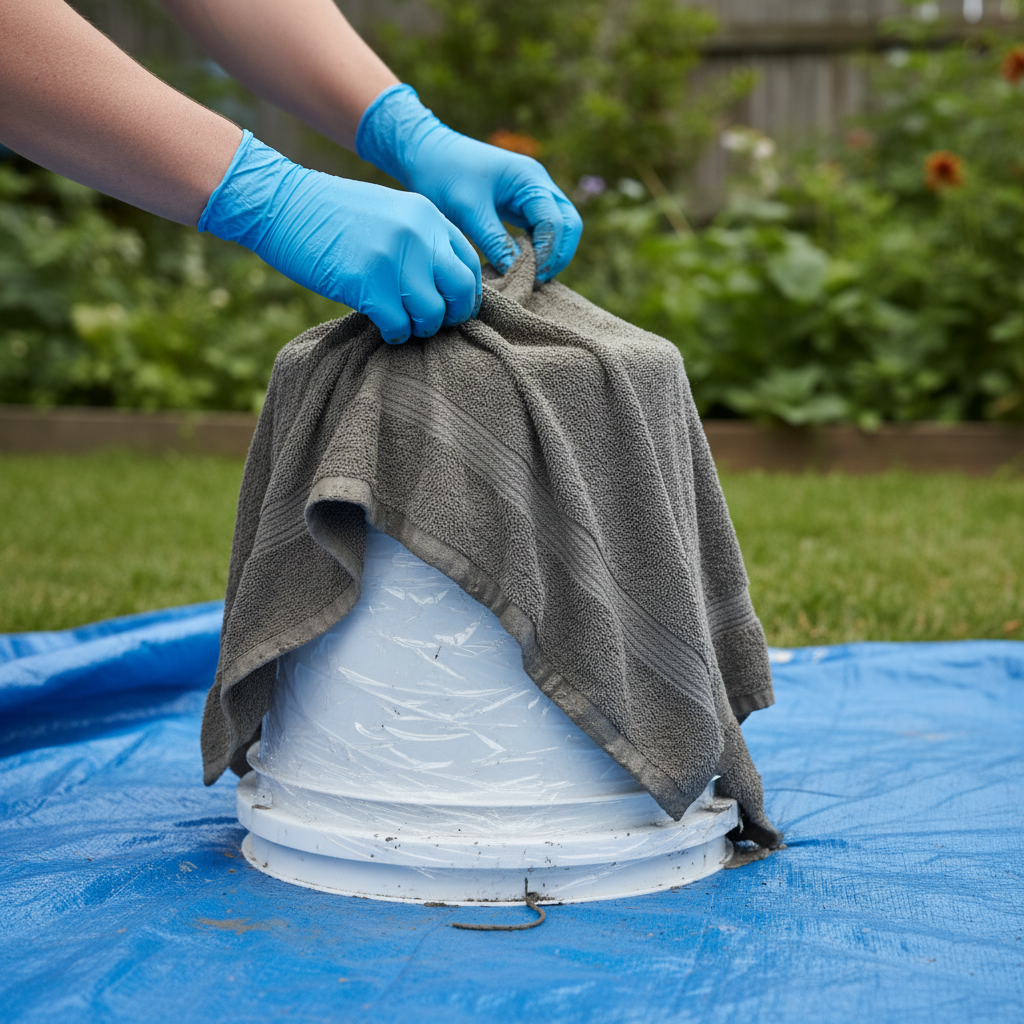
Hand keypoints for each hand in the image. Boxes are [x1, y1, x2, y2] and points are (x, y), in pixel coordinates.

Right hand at [199, 132, 480, 343]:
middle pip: (461, 291)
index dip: (464, 294)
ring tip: (404, 324)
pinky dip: (395, 334)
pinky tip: (384, 327)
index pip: (470, 264)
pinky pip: (399, 325)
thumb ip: (420, 242)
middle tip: (430, 322)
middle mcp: (418, 235)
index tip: (448, 307)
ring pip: (432, 314)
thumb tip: (443, 286)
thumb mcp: (389, 213)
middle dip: (450, 315)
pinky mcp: (368, 282)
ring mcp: (394, 258)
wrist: (281, 203)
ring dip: (421, 328)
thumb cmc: (332, 216)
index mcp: (428, 217)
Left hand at [356, 85, 582, 281]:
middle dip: (557, 255)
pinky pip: (541, 230)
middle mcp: (538, 185)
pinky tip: (518, 265)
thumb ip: (495, 242)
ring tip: (527, 276)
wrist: (425, 153)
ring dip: (549, 254)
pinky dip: (536, 249)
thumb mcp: (469, 211)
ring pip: (559, 229)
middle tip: (534, 280)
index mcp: (530, 179)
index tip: (527, 276)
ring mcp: (532, 194)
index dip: (547, 253)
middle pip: (569, 225)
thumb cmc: (444, 175)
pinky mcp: (520, 205)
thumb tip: (516, 273)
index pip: (556, 222)